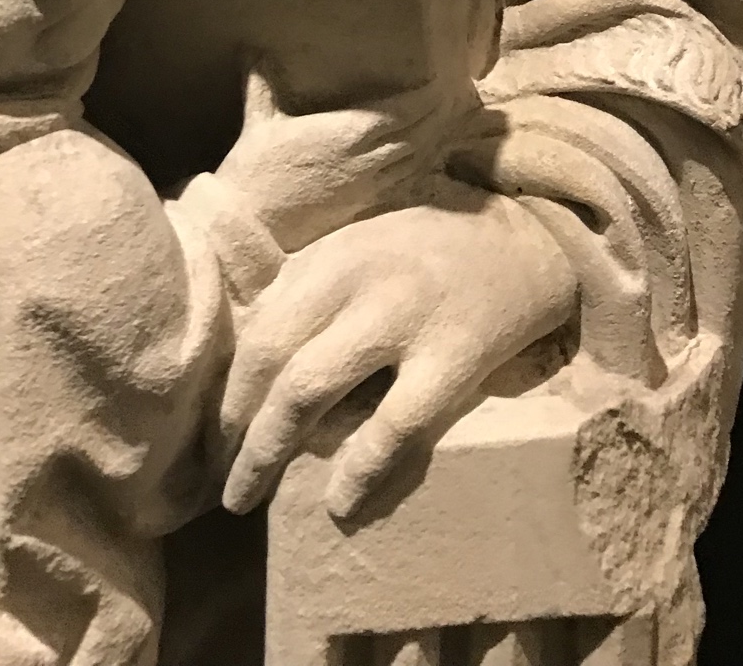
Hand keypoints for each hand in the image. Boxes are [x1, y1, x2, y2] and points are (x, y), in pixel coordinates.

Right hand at [215, 65, 442, 252]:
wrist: (254, 225)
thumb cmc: (255, 170)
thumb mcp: (258, 121)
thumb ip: (262, 84)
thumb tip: (254, 51)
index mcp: (344, 132)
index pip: (399, 113)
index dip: (425, 98)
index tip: (442, 81)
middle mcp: (363, 158)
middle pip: (416, 134)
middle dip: (438, 114)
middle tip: (458, 96)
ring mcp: (367, 184)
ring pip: (414, 158)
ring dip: (436, 138)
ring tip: (453, 120)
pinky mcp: (364, 204)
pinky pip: (403, 180)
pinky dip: (422, 164)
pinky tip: (431, 156)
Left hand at [221, 189, 576, 520]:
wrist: (531, 239)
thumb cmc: (434, 253)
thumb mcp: (361, 249)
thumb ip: (310, 291)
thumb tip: (249, 356)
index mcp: (330, 256)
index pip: (259, 329)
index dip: (227, 390)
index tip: (210, 436)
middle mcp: (356, 281)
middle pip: (272, 362)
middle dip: (236, 429)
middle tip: (219, 479)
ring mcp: (404, 317)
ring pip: (312, 389)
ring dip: (269, 450)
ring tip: (248, 497)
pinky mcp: (456, 354)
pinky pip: (395, 422)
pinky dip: (359, 466)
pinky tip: (338, 503)